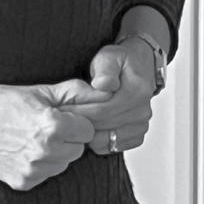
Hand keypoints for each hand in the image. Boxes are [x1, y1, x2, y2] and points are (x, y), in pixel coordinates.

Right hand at [0, 79, 110, 190]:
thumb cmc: (3, 102)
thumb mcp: (39, 90)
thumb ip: (74, 92)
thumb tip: (103, 92)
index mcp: (52, 125)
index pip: (87, 130)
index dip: (76, 121)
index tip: (61, 115)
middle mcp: (45, 151)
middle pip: (78, 149)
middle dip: (68, 138)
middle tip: (46, 125)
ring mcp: (34, 170)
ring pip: (64, 164)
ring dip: (56, 152)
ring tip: (33, 136)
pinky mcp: (24, 182)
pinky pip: (46, 174)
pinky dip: (41, 164)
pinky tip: (24, 149)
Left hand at [67, 38, 156, 155]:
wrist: (138, 67)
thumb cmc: (120, 61)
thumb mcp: (110, 56)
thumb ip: (105, 69)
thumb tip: (103, 85)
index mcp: (136, 91)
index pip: (102, 108)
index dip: (80, 110)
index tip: (62, 108)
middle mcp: (142, 111)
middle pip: (104, 124)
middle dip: (80, 122)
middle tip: (61, 119)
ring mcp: (141, 125)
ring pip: (108, 139)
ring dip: (88, 134)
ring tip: (73, 123)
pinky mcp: (138, 135)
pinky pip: (114, 146)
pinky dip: (100, 142)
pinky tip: (89, 130)